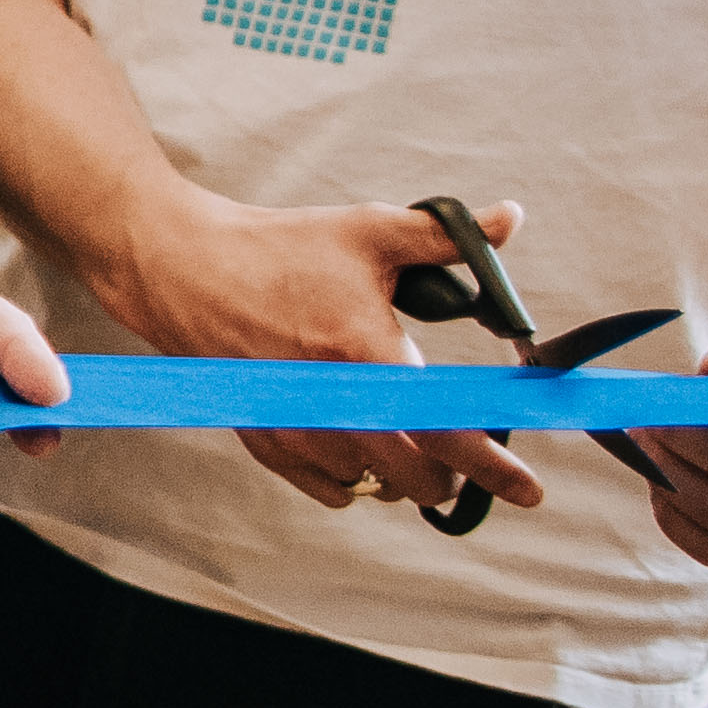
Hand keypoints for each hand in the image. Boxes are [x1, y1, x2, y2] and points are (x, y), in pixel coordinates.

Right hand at [105, 194, 537, 521]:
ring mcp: (292, 426)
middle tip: (461, 454)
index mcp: (363, 351)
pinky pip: (327, 488)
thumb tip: (512, 218)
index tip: (529, 490)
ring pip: (372, 483)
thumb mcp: (366, 231)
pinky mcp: (263, 437)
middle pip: (413, 476)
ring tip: (402, 436)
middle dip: (449, 474)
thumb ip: (444, 236)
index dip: (494, 467)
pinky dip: (352, 478)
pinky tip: (357, 444)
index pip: (445, 430)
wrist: (179, 266)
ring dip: (397, 470)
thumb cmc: (274, 247)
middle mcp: (328, 401)